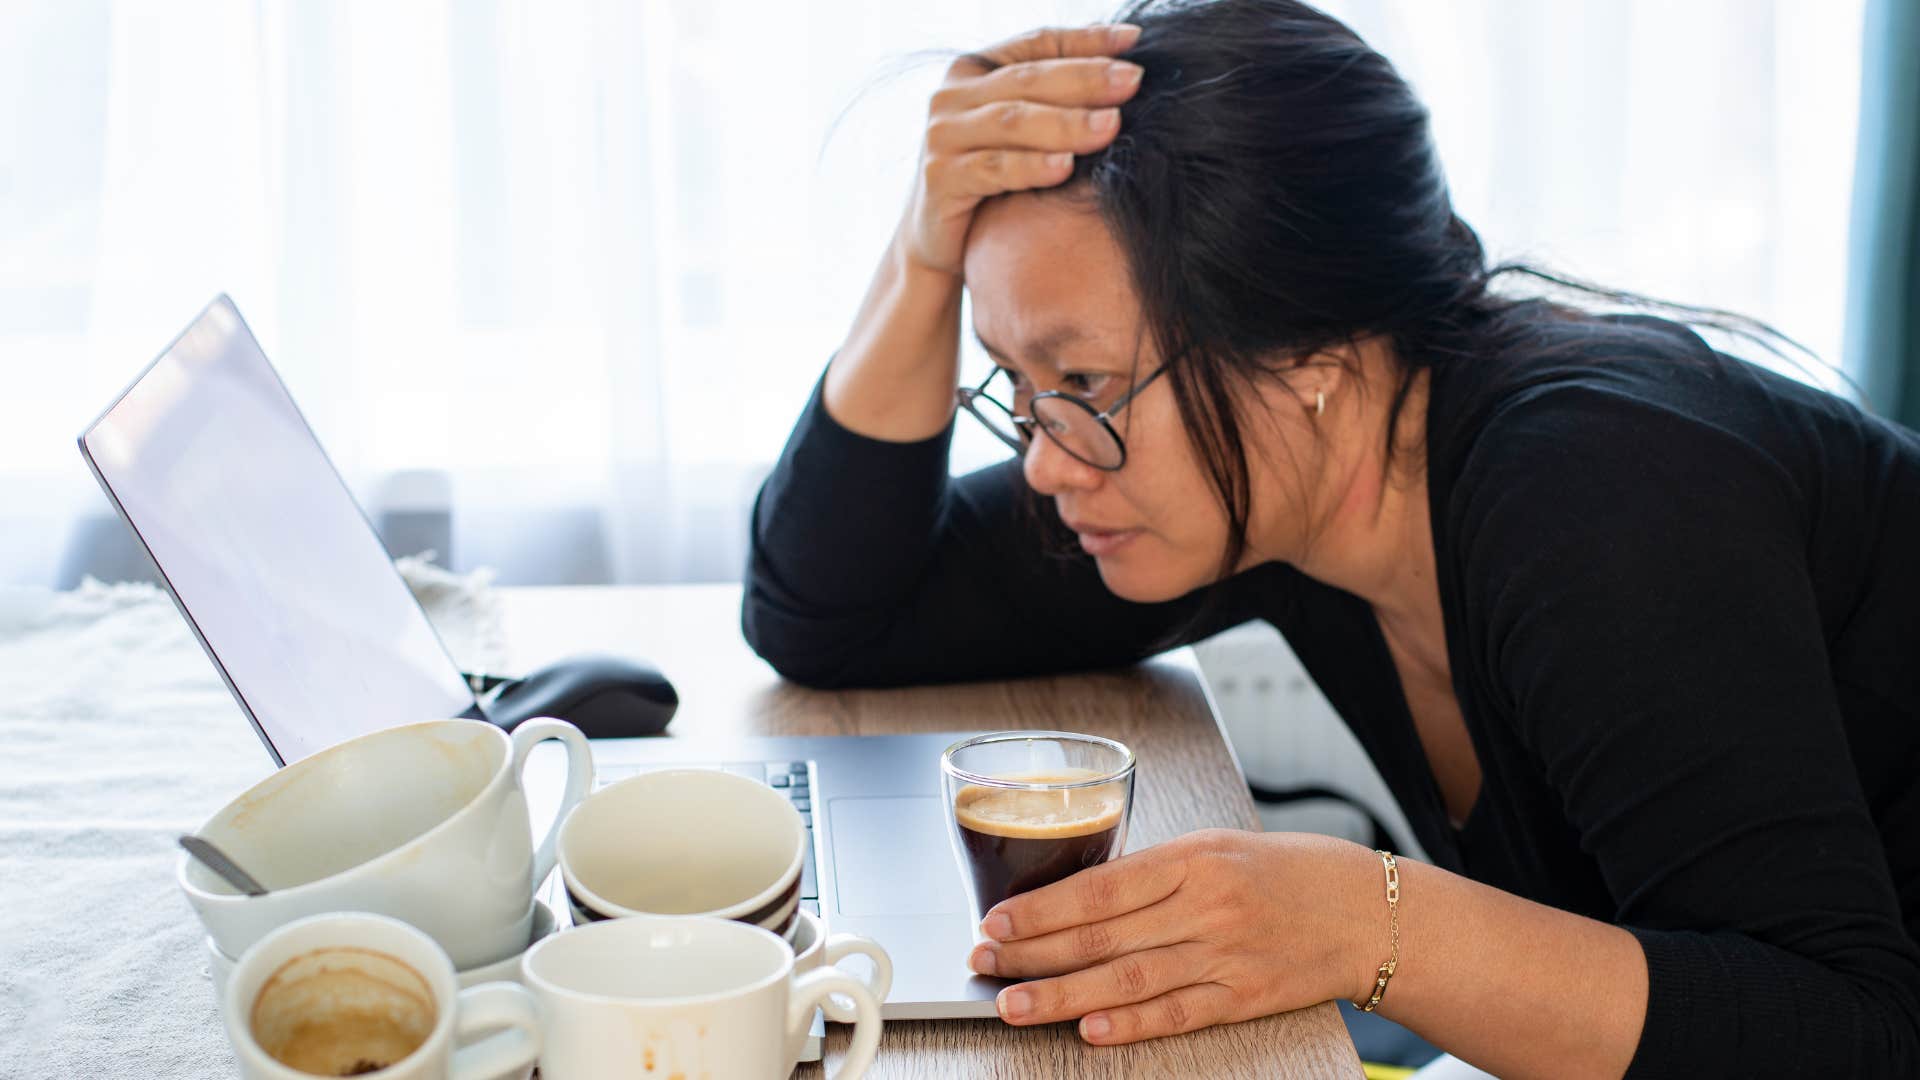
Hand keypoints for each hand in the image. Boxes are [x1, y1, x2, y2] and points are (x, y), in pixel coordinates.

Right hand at [896, 23, 1144, 278]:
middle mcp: (951, 96)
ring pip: (1012, 121)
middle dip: (1085, 78)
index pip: (1037, 44)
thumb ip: (1053, 100)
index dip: (1086, 39)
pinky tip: (1066, 167)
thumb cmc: (992, 183)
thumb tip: (1126, 72)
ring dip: (1066, 122)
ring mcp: (942, 136)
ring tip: (1112, 125)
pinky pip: (993, 169)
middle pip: (1028, 79)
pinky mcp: (940, 178)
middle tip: (1133, 80)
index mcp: (973, 70)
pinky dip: (1031, 167)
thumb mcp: (1019, 133)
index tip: (1135, 39)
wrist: (939, 241)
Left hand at [967, 830, 1380, 1044]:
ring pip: (1129, 979)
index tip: (996, 920)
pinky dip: (1131, 1025)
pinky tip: (1090, 1032)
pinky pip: (1178, 1014)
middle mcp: (1206, 906)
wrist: (1369, 912)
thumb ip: (1155, 872)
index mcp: (1194, 859)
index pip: (1100, 887)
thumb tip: (1080, 897)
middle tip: (983, 962)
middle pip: (1102, 935)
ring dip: (1063, 996)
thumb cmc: (1289, 872)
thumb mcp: (1218, 847)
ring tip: (1013, 1005)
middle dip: (1033, 952)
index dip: (1041, 908)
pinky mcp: (1245, 998)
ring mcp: (1225, 956)